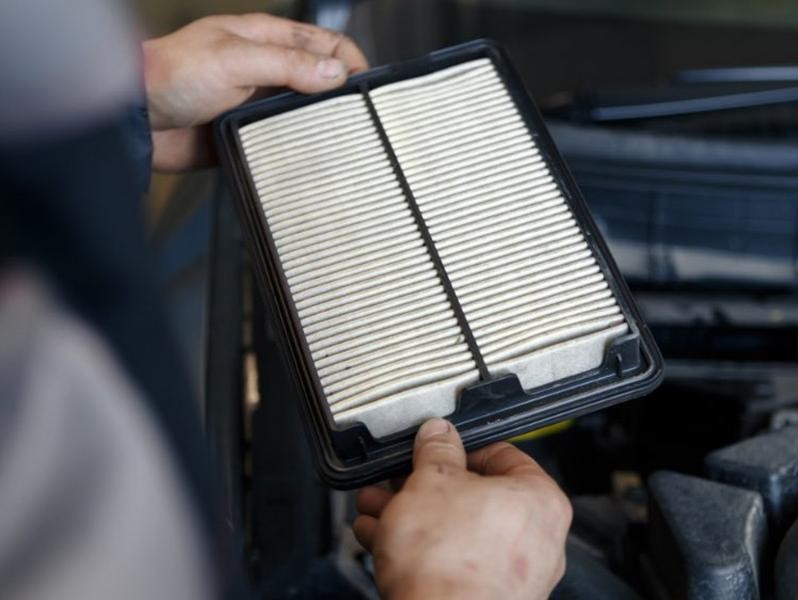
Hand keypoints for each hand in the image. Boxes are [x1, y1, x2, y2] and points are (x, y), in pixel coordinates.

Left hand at [142, 14, 367, 170]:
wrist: (136, 121)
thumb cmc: (172, 75)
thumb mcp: (234, 60)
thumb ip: (287, 64)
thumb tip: (336, 71)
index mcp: (265, 38)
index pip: (325, 42)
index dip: (352, 60)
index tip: (369, 88)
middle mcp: (267, 70)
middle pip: (321, 79)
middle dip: (344, 94)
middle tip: (362, 118)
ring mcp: (259, 103)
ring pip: (305, 113)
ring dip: (324, 124)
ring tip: (343, 141)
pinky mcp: (250, 134)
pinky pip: (285, 142)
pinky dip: (301, 148)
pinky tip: (311, 158)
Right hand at [354, 419, 570, 599]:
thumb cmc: (449, 559)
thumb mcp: (432, 479)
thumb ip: (436, 450)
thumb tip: (438, 434)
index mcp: (539, 499)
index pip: (502, 455)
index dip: (460, 447)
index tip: (433, 449)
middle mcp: (537, 540)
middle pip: (472, 496)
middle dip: (423, 487)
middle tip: (397, 480)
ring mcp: (513, 576)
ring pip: (456, 531)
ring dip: (412, 515)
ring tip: (377, 507)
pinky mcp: (486, 599)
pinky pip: (451, 562)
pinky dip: (419, 548)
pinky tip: (380, 537)